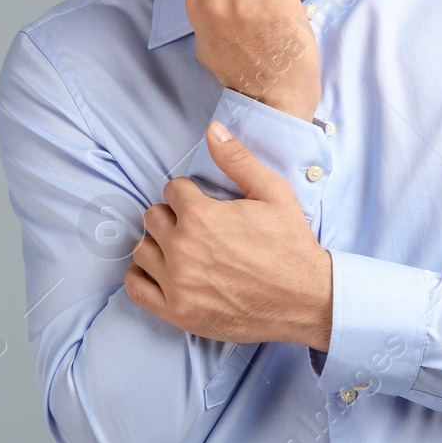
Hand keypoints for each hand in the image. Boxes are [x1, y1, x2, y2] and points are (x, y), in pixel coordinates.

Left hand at [124, 121, 332, 349]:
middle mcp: (182, 249)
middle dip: (172, 216)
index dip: (189, 194)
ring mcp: (177, 284)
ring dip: (158, 245)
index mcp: (201, 216)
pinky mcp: (178, 312)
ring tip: (182, 249)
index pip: (172, 190)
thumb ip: (237, 159)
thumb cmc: (290, 245)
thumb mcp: (273, 193)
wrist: (305, 298)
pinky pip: (136, 288)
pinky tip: (162, 271)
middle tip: (196, 226)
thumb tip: (213, 130)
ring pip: (142, 250)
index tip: (204, 204)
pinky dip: (142, 277)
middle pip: (153, 217)